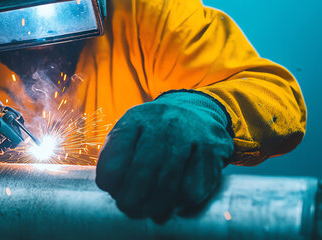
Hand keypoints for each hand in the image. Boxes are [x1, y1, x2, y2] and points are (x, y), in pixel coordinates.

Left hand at [95, 91, 233, 222]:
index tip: (110, 189)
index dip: (110, 177)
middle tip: (128, 208)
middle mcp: (163, 123)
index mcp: (136, 118)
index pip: (117, 152)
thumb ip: (117, 154)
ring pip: (169, 181)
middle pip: (143, 169)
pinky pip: (193, 186)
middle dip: (132, 197)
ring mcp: (189, 135)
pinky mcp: (212, 149)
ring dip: (156, 205)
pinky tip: (176, 201)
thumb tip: (110, 188)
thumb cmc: (155, 130)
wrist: (197, 109)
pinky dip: (182, 201)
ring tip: (151, 213)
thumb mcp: (132, 131)